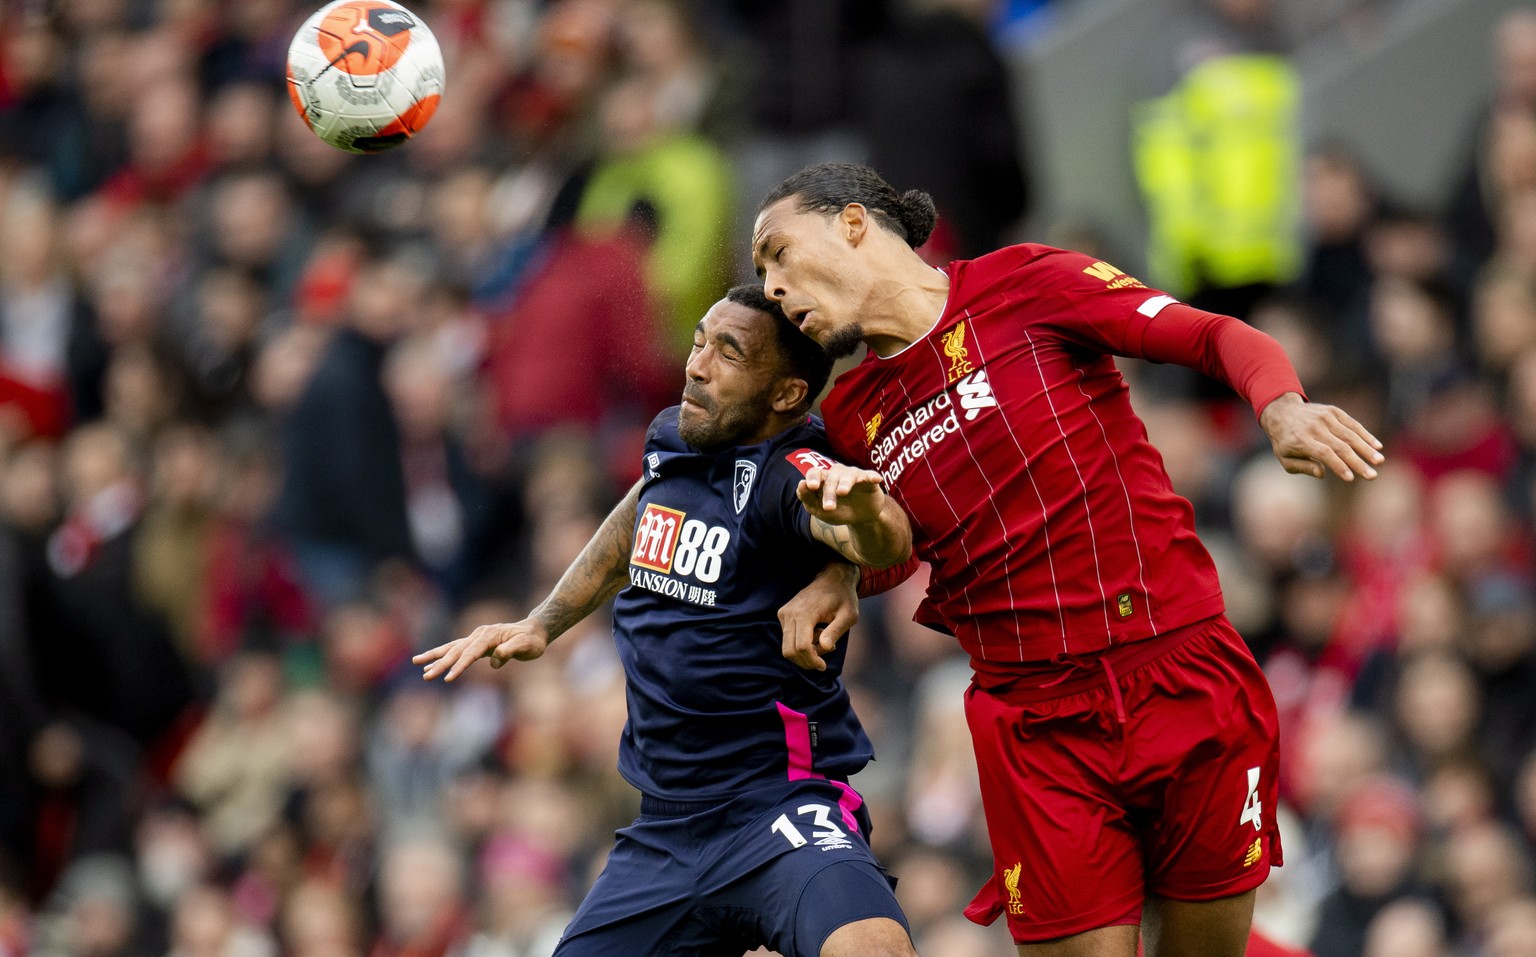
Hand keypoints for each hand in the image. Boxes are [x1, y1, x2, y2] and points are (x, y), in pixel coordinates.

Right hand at [413, 619, 549, 681]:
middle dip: (440, 664)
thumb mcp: (527, 646)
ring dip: (435, 656)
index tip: (448, 678)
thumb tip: (495, 659)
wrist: (534, 631)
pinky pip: (456, 649)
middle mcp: (479, 634)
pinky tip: (430, 663)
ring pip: (452, 648)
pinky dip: (443, 655)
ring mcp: (476, 637)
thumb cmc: (532, 641)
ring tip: (416, 663)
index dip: (459, 666)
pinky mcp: (476, 643)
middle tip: (426, 677)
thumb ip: (511, 651)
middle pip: (456, 651)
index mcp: (490, 635)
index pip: (471, 653)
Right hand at [778, 562, 859, 671]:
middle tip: (823, 659)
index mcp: (805, 613)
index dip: (812, 661)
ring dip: (805, 651)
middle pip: (790, 651)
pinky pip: (788, 639)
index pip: (802, 646)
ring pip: (788, 647)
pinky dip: (801, 643)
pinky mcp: (783, 615)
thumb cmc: (844, 597)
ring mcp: (784, 613)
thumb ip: (836, 631)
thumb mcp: (849, 615)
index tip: (823, 666)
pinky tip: (815, 632)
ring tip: (823, 638)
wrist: (832, 578)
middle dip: (806, 661)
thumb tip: (825, 647)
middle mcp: (790, 613)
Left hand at [797, 465, 887, 525]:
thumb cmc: (839, 511)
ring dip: (844, 484)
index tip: (811, 487)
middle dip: (828, 493)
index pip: (815, 473)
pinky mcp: (869, 480)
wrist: (861, 518)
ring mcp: (854, 475)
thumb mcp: (820, 511)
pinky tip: (875, 479)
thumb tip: (800, 485)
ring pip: (847, 476)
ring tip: (842, 492)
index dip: (812, 478)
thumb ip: (808, 499)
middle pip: (830, 479)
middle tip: (829, 508)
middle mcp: (837, 474)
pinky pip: (869, 476)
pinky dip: (871, 476)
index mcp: (823, 479)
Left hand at [1260, 392, 1383, 480]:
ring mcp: (1325, 418)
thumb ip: (1302, 467)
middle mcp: (1315, 428)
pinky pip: (1352, 424)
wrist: (1282, 412)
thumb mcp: (1284, 458)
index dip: (1338, 465)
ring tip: (1379, 461)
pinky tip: (1377, 446)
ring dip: (1366, 449)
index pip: (1323, 453)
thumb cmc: (1285, 441)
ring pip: (1350, 435)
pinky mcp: (1333, 411)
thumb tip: (1322, 473)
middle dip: (1358, 462)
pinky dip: (1365, 435)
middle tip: (1372, 476)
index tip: (1350, 478)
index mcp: (1301, 440)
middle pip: (1340, 446)